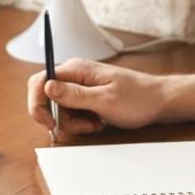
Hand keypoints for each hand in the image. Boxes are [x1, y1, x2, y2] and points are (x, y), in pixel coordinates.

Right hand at [25, 59, 166, 136]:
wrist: (158, 102)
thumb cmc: (137, 98)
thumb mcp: (105, 100)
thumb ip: (74, 95)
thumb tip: (46, 86)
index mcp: (76, 69)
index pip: (40, 81)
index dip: (37, 103)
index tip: (47, 122)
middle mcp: (75, 76)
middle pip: (47, 99)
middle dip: (60, 118)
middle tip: (82, 125)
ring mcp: (80, 87)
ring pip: (59, 110)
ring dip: (74, 123)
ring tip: (96, 122)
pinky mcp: (85, 98)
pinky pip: (72, 114)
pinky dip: (82, 123)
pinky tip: (97, 122)